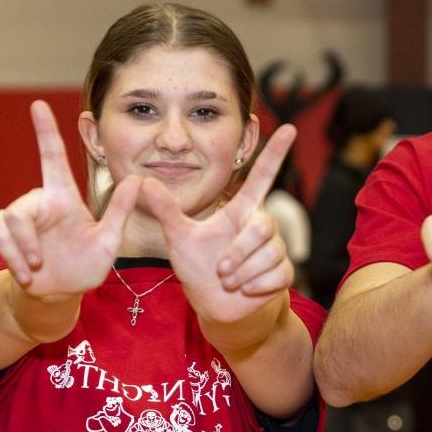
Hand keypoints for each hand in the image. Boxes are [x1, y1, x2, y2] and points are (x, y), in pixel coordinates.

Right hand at [0, 101, 140, 297]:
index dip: (46, 131)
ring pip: (2, 230)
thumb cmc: (87, 265)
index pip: (52, 157)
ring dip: (13, 256)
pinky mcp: (2, 240)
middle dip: (24, 242)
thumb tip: (140, 180)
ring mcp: (18, 223)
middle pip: (17, 212)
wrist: (62, 292)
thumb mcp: (108, 242)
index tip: (39, 105)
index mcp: (63, 198)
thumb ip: (120, 212)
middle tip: (37, 264)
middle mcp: (38, 205)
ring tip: (30, 274)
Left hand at [138, 124, 298, 324]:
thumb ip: (165, 209)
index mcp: (240, 210)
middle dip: (239, 251)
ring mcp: (274, 249)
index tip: (289, 127)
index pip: (262, 176)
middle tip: (220, 268)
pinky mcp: (283, 273)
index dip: (275, 153)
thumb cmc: (199, 266)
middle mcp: (260, 225)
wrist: (215, 304)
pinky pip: (276, 274)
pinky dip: (254, 286)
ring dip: (243, 272)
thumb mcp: (178, 237)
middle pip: (263, 226)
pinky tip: (244, 289)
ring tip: (228, 279)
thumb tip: (142, 181)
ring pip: (269, 253)